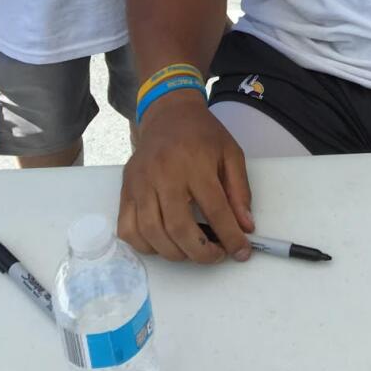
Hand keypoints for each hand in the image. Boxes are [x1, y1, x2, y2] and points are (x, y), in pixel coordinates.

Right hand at [118, 90, 254, 263]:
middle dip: (202, 252)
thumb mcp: (231, 154)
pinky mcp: (126, 190)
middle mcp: (164, 174)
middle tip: (216, 256)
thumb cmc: (202, 135)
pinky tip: (164, 244)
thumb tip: (245, 227)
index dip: (231, 237)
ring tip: (192, 251)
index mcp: (195, 163)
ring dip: (175, 253)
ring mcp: (141, 183)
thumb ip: (239, 191)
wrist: (168, 114)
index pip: (215, 210)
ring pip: (152, 233)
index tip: (241, 252)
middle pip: (179, 228)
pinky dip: (145, 246)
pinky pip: (128, 229)